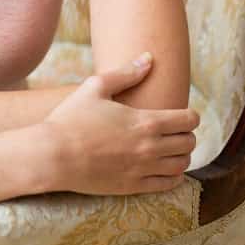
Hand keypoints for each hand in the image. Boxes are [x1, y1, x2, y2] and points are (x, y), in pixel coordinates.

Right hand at [42, 53, 199, 195]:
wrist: (53, 155)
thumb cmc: (71, 118)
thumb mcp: (95, 87)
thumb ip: (126, 73)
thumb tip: (149, 58)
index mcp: (145, 121)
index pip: (189, 120)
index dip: (191, 115)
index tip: (183, 114)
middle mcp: (150, 147)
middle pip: (189, 143)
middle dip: (187, 134)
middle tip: (176, 131)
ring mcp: (144, 169)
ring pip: (182, 164)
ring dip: (182, 155)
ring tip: (172, 149)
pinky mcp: (134, 186)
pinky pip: (168, 184)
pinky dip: (174, 176)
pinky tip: (165, 169)